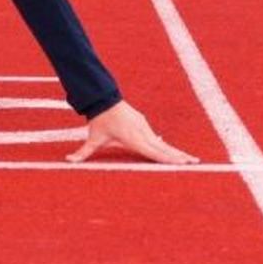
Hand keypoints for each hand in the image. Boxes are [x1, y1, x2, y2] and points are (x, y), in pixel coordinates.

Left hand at [66, 100, 197, 164]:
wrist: (105, 100)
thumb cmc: (99, 122)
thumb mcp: (92, 138)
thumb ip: (82, 153)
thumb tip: (67, 161)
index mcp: (134, 139)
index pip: (154, 152)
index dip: (167, 159)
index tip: (181, 163)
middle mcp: (143, 134)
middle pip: (164, 148)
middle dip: (179, 157)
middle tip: (194, 163)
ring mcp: (145, 128)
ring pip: (163, 144)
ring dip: (176, 152)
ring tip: (189, 160)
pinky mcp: (145, 126)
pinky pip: (158, 140)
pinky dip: (168, 147)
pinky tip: (176, 154)